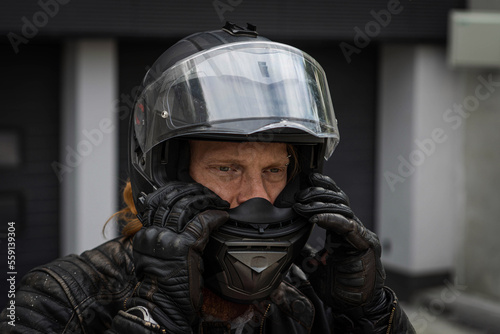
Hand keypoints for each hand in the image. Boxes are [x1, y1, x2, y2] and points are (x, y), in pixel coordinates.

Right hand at [127, 182, 228, 332]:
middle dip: (191, 192)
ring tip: (216, 200)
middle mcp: (154, 234)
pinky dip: (214, 216)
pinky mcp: (185, 246)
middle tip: (205, 192)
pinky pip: (202, 222)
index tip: (188, 191)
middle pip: (171, 201)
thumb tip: (180, 224)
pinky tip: (222, 214)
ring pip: (186, 207)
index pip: (158, 204)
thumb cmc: (164, 287)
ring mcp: (169, 239)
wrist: (163, 306)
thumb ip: (165, 238)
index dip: (174, 193)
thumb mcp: (158, 257)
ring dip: (204, 200)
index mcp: (145, 235)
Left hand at [293, 173, 384, 310]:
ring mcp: (361, 235)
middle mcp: (353, 229)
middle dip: (318, 193)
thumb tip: (290, 244)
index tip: (307, 178)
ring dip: (320, 205)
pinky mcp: (365, 245)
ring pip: (342, 209)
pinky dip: (330, 219)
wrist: (358, 307)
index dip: (323, 187)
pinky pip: (346, 226)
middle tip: (300, 194)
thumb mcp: (315, 266)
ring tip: (302, 205)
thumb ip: (305, 252)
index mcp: (342, 231)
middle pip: (339, 200)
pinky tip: (315, 218)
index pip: (334, 201)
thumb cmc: (340, 287)